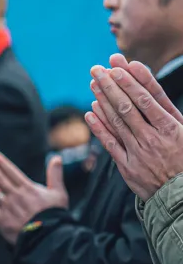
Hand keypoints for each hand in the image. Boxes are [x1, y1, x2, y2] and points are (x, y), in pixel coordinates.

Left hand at [0, 149, 68, 244]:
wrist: (50, 239)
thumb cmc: (55, 216)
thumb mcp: (59, 193)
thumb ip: (55, 175)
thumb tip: (56, 157)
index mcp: (29, 189)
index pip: (11, 171)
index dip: (0, 161)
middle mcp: (16, 196)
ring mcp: (8, 208)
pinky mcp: (2, 220)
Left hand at [87, 53, 182, 200]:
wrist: (182, 196)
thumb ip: (167, 109)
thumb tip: (150, 88)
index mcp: (172, 129)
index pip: (147, 100)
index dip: (130, 83)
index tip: (118, 67)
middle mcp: (153, 139)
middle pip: (127, 108)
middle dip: (111, 86)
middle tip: (97, 69)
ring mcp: (139, 153)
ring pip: (117, 122)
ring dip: (103, 101)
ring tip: (93, 84)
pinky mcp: (128, 166)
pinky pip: (110, 144)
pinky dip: (99, 127)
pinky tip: (90, 112)